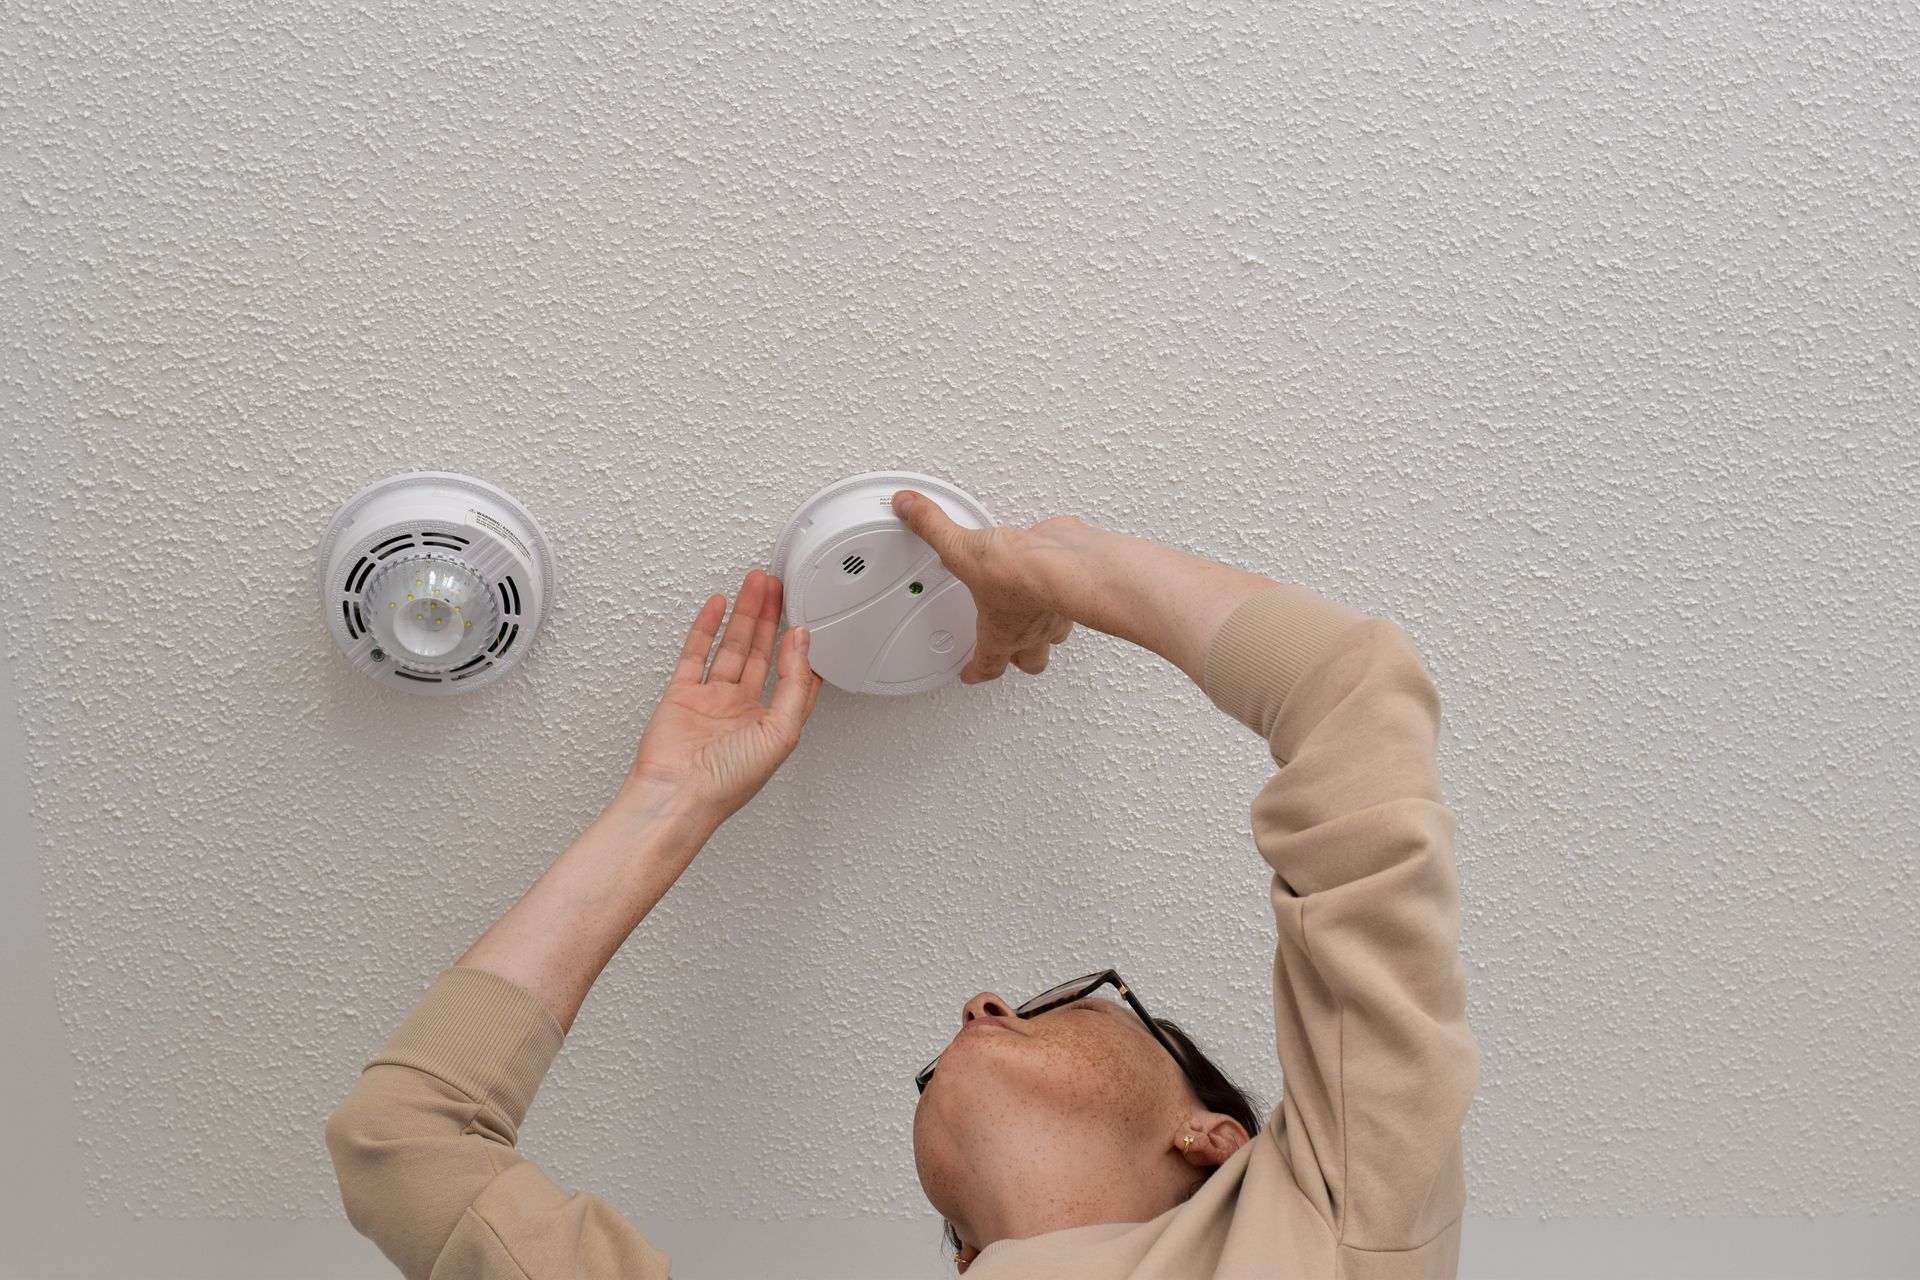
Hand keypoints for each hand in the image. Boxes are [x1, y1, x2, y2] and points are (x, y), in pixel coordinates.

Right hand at [624, 568, 823, 825]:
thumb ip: (795, 685)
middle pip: (762, 653)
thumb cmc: (726, 783)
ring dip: (745, 614)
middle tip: (779, 588)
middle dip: (772, 618)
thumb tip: (802, 644)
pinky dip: (707, 627)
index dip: (803, 649)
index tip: (808, 619)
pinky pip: (696, 652)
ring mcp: (711, 700)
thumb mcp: (781, 733)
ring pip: (732, 646)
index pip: (794, 678)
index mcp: (771, 724)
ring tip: (756, 584)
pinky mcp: (682, 694)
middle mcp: (742, 710)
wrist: (676, 794)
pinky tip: (718, 605)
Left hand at [891, 489, 1078, 684]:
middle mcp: (1032, 629)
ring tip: (1036, 622)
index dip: (976, 672)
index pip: (987, 664)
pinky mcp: (1074, 587)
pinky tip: (1056, 578)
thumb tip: (908, 507)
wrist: (1065, 563)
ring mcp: (1057, 613)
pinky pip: (1069, 597)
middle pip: (1031, 662)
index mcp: (1002, 633)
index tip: (971, 674)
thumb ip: (933, 527)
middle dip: (1020, 661)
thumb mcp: (962, 549)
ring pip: (1054, 636)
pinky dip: (1062, 592)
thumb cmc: (1018, 575)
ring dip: (1046, 633)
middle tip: (1012, 657)